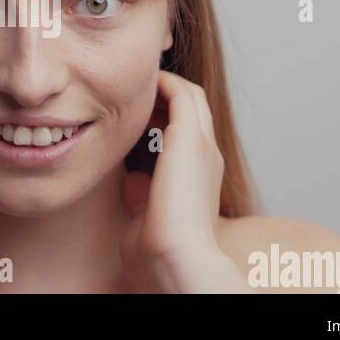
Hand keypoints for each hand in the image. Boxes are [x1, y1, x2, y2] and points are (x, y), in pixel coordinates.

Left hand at [119, 70, 250, 292]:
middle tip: (136, 92)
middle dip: (167, 96)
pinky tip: (140, 82)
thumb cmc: (158, 254)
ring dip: (166, 85)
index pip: (189, 135)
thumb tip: (132, 179)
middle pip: (194, 109)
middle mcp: (207, 157)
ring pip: (191, 96)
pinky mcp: (189, 137)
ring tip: (139, 81)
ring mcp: (202, 145)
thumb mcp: (148, 218)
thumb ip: (142, 196)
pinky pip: (181, 93)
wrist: (176, 258)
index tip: (138, 116)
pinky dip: (163, 82)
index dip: (165, 118)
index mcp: (200, 179)